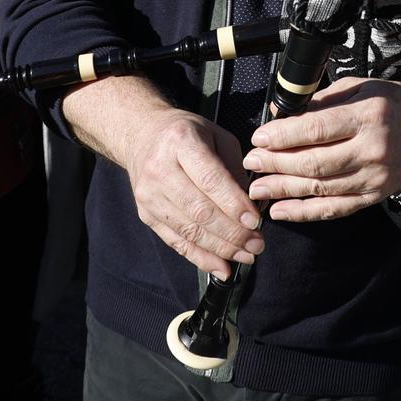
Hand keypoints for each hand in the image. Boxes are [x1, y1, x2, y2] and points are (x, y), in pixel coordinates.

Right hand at [117, 109, 262, 279]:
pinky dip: (201, 258)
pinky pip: (176, 242)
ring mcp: (149, 195)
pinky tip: (222, 267)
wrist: (142, 136)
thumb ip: (235, 168)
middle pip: (199, 210)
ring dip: (221, 249)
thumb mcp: (217, 135)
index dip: (234, 205)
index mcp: (181, 142)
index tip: (255, 222)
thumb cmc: (187, 134)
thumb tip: (252, 205)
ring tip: (246, 256)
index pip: (210, 180)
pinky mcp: (145, 214)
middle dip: (233, 233)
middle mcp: (160, 169)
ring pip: (189, 230)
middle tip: (258, 244)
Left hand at [245, 77, 400, 222]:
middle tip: (251, 163)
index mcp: (369, 115)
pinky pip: (334, 209)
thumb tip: (278, 116)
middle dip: (276, 164)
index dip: (282, 137)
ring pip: (320, 189)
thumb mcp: (357, 87)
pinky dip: (304, 213)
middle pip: (315, 163)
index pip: (317, 130)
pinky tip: (280, 210)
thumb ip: (319, 102)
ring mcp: (376, 177)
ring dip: (283, 190)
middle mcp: (374, 149)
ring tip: (257, 188)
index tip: (258, 139)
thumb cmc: (388, 102)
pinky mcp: (375, 196)